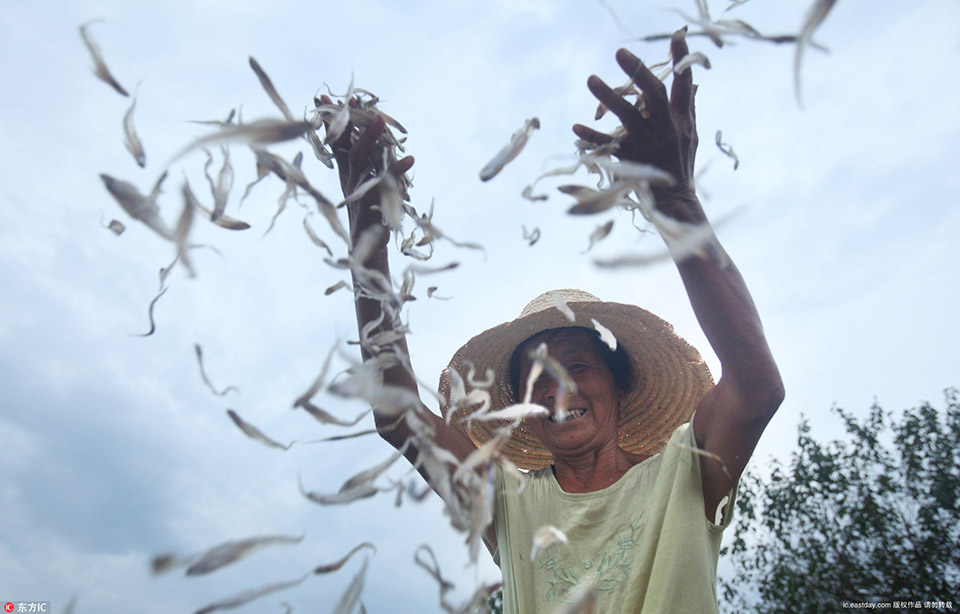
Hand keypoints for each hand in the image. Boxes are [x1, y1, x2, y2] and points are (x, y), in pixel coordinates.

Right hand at [317, 95, 413, 238]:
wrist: (367, 247)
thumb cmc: (367, 213)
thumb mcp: (359, 184)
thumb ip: (359, 161)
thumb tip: (362, 136)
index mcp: (345, 173)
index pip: (335, 142)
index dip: (331, 121)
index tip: (323, 97)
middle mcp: (350, 179)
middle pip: (347, 146)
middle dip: (348, 123)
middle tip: (352, 101)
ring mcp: (361, 190)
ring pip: (362, 160)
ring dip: (372, 139)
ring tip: (381, 119)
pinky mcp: (375, 202)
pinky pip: (388, 183)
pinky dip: (398, 170)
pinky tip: (410, 159)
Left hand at [573, 29, 702, 219]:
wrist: (673, 201)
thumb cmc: (680, 164)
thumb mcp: (691, 135)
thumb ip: (688, 108)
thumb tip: (694, 81)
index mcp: (681, 121)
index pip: (685, 84)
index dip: (683, 59)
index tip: (677, 35)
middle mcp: (666, 130)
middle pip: (654, 95)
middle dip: (637, 72)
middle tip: (619, 52)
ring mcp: (647, 145)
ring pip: (628, 117)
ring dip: (608, 97)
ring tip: (591, 79)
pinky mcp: (629, 160)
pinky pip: (607, 146)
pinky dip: (590, 137)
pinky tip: (575, 129)